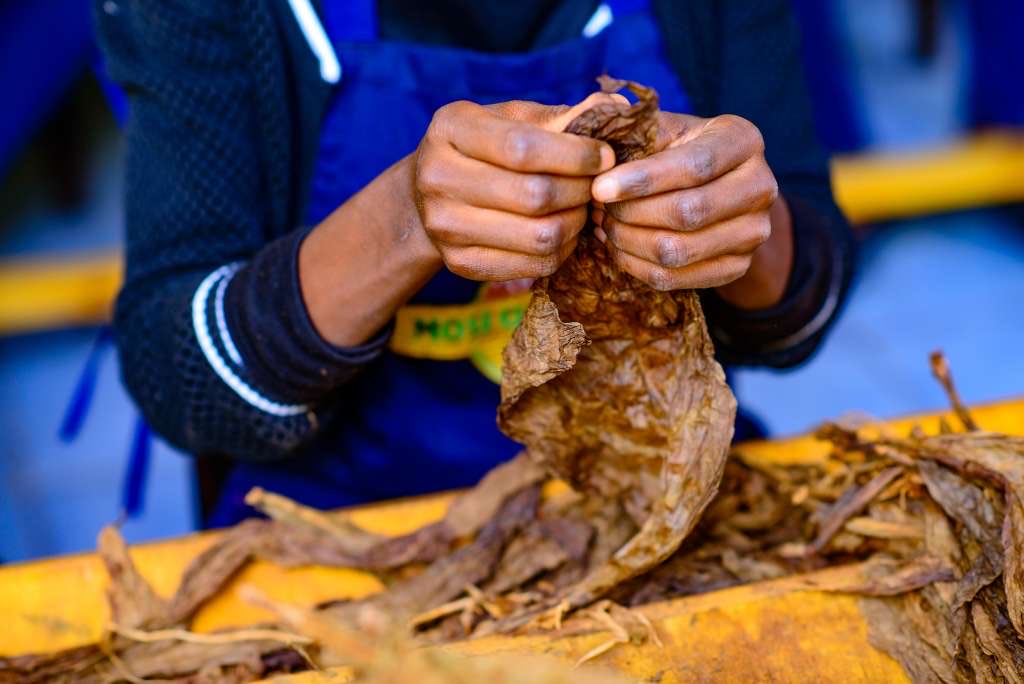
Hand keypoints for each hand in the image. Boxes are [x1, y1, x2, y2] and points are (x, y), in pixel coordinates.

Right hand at [413, 95, 617, 281]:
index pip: (522, 148)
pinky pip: (534, 265)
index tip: (605, 157)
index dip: (574, 156)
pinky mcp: (460, 262)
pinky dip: (563, 250)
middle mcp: (437, 178)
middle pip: (534, 196)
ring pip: (540, 236)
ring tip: (582, 207)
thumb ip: (560, 117)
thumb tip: (617, 104)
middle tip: (597, 186)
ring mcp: (444, 226)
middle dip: (581, 191)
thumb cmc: (485, 148)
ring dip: (576, 223)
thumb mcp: (512, 120)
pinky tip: (564, 230)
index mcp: (450, 129)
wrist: (429, 194)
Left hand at [590, 112, 792, 307]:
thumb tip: (601, 123)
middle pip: (687, 213)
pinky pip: (676, 279)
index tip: (599, 188)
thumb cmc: (677, 150)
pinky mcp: (738, 267)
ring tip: (604, 225)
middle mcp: (761, 186)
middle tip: (598, 208)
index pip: (694, 166)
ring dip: (628, 242)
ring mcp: (754, 232)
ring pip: (678, 251)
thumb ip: (635, 126)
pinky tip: (618, 247)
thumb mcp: (664, 129)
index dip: (642, 180)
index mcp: (744, 141)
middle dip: (631, 213)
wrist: (715, 188)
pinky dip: (636, 266)